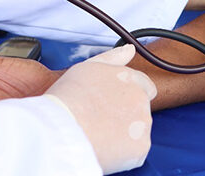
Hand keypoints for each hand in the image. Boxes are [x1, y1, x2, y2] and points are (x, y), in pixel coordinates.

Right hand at [45, 46, 155, 173]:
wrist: (58, 130)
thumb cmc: (65, 101)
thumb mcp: (86, 68)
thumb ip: (113, 58)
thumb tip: (130, 50)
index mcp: (128, 77)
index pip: (145, 86)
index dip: (127, 98)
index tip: (113, 107)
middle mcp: (140, 97)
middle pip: (141, 109)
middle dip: (127, 116)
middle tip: (101, 122)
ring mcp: (142, 121)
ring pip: (138, 131)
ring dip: (125, 135)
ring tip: (98, 135)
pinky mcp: (140, 145)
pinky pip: (135, 152)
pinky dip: (123, 154)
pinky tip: (104, 149)